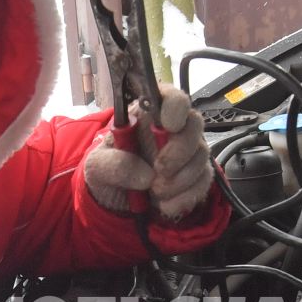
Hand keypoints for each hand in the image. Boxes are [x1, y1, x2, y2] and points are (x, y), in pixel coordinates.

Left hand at [82, 84, 214, 220]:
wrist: (117, 195)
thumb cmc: (110, 167)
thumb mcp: (98, 166)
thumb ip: (115, 165)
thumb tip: (145, 175)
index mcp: (149, 112)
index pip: (171, 96)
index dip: (175, 106)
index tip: (169, 124)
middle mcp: (174, 126)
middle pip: (194, 125)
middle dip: (180, 151)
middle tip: (160, 170)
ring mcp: (189, 150)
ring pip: (200, 156)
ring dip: (179, 180)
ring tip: (155, 192)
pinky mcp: (196, 173)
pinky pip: (202, 181)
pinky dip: (185, 197)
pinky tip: (165, 205)